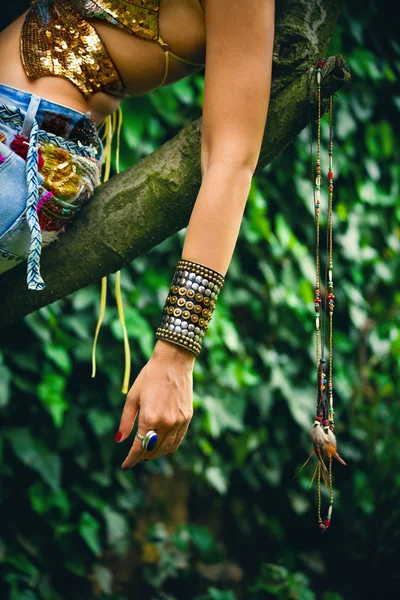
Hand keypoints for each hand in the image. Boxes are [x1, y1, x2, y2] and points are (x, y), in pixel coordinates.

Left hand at [115, 340, 194, 468]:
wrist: (174, 362)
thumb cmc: (149, 376)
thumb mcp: (133, 397)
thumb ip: (126, 421)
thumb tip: (119, 440)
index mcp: (149, 417)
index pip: (139, 447)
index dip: (131, 459)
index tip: (125, 466)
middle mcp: (165, 422)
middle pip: (152, 449)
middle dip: (142, 456)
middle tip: (135, 458)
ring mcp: (178, 421)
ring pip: (166, 447)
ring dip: (155, 454)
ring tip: (147, 455)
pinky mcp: (187, 417)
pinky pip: (178, 440)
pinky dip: (170, 448)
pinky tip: (164, 450)